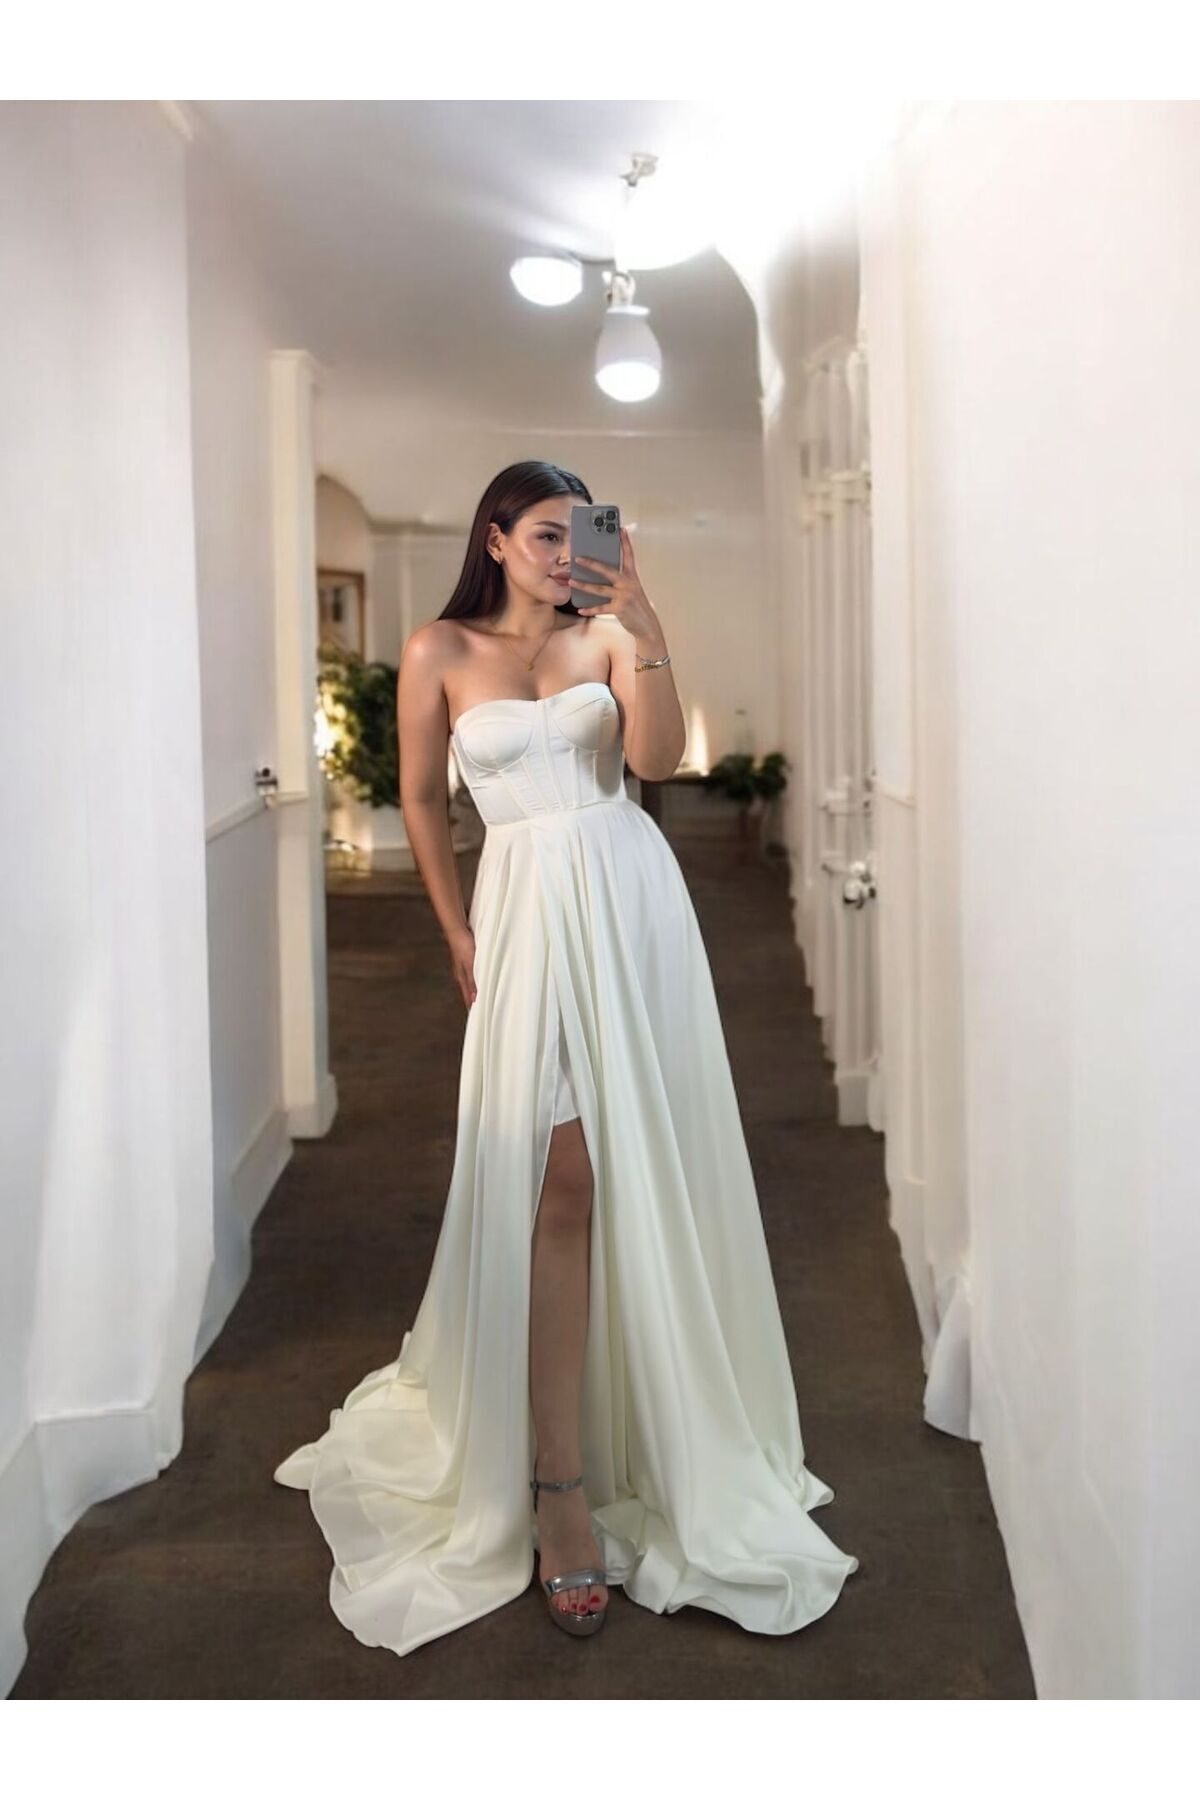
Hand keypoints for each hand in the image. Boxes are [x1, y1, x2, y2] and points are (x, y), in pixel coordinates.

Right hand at [447, 925, 476, 1009]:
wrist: (457, 929)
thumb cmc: (463, 946)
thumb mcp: (471, 965)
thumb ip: (473, 982)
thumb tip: (475, 999)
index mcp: (462, 978)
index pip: (468, 998)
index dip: (473, 1009)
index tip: (478, 1020)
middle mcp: (461, 975)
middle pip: (469, 994)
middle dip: (475, 1004)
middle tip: (483, 1015)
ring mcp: (463, 969)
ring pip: (471, 985)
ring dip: (476, 993)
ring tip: (483, 1002)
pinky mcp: (466, 962)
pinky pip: (473, 977)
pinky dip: (478, 983)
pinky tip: (481, 983)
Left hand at [569, 526, 661, 645]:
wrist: (646, 625)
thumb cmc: (636, 606)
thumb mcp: (631, 590)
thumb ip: (620, 581)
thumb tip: (600, 574)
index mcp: (632, 577)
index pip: (629, 555)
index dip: (625, 542)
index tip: (620, 529)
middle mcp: (628, 584)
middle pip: (607, 570)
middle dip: (591, 563)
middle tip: (577, 558)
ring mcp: (624, 596)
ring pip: (599, 589)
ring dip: (583, 585)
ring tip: (571, 581)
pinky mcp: (619, 608)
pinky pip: (601, 608)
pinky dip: (590, 609)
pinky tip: (581, 609)